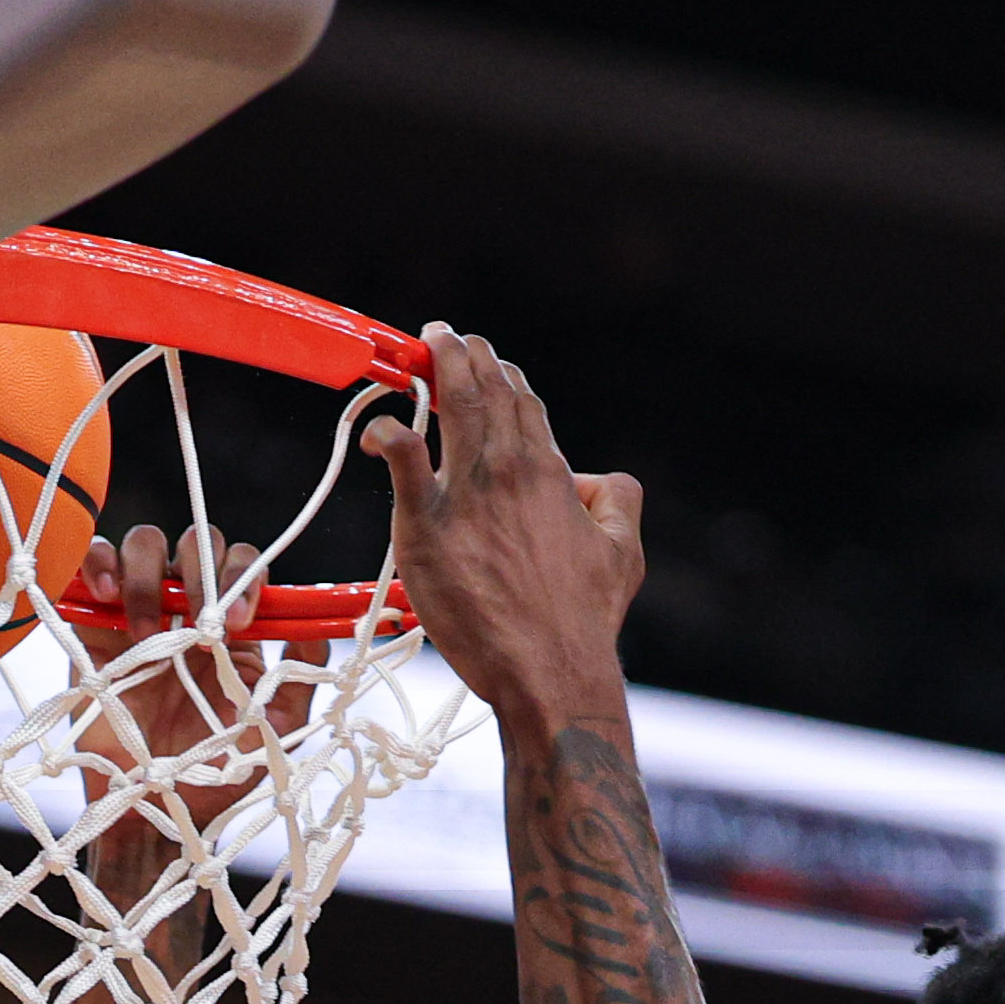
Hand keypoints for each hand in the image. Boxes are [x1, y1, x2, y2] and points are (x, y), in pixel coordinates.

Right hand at [62, 523, 326, 913]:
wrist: (154, 810)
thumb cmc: (215, 775)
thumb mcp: (274, 732)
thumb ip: (299, 680)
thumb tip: (316, 627)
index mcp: (233, 627)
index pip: (243, 567)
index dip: (247, 578)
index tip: (244, 622)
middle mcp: (188, 611)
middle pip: (197, 545)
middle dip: (204, 571)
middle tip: (204, 624)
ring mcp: (140, 612)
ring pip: (146, 545)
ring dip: (152, 573)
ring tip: (150, 628)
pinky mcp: (96, 626)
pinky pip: (92, 569)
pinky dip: (98, 565)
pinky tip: (107, 595)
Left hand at [359, 329, 641, 718]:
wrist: (550, 669)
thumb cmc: (584, 619)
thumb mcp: (625, 550)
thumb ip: (617, 498)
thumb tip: (595, 476)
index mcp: (549, 472)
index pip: (522, 402)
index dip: (502, 373)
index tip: (484, 359)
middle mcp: (508, 471)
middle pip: (484, 391)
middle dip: (463, 353)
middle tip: (444, 335)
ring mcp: (466, 495)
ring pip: (450, 407)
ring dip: (434, 367)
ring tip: (423, 346)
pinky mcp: (427, 527)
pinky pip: (404, 464)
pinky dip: (390, 435)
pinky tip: (379, 424)